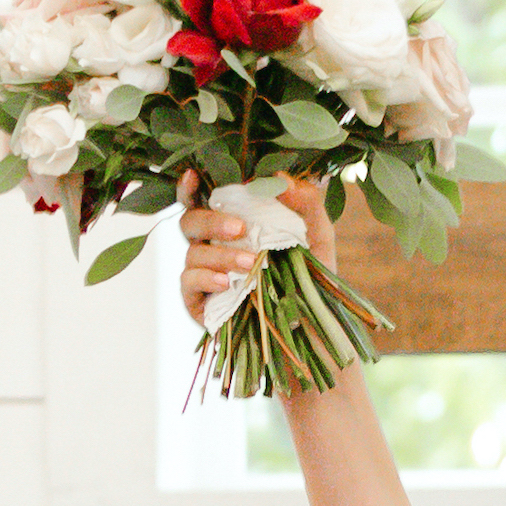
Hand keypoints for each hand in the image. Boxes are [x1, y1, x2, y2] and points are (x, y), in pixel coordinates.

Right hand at [176, 169, 332, 328]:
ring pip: (193, 252)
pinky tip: (227, 282)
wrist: (314, 330)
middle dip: (210, 221)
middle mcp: (211, 245)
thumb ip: (306, 204)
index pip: (201, 200)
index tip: (192, 175)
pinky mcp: (200, 302)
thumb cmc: (310, 278)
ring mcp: (203, 274)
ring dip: (221, 255)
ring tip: (251, 264)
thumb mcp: (317, 238)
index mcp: (231, 224)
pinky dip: (205, 278)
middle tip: (240, 229)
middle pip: (190, 221)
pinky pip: (189, 282)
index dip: (188, 187)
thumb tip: (280, 178)